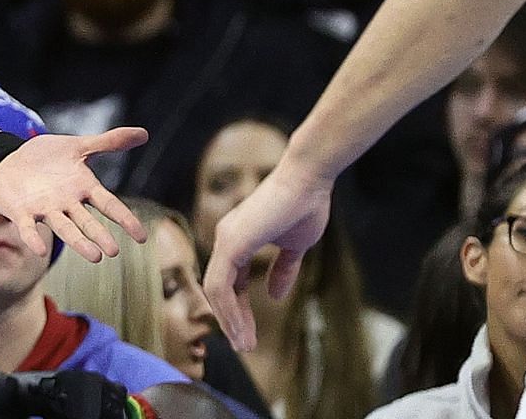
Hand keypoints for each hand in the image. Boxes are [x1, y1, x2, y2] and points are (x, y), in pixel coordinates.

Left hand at [0, 128, 149, 262]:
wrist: (8, 161)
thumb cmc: (47, 157)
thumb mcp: (79, 145)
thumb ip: (109, 142)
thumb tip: (145, 134)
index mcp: (83, 187)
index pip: (108, 204)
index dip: (125, 219)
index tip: (142, 237)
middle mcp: (67, 202)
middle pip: (86, 221)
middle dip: (99, 235)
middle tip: (112, 251)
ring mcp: (45, 209)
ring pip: (64, 228)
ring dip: (77, 242)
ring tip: (94, 257)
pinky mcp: (22, 212)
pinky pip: (28, 228)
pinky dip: (34, 238)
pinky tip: (40, 249)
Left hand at [202, 159, 332, 351]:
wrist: (309, 179)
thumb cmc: (305, 205)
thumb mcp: (294, 246)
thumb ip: (283, 269)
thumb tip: (274, 295)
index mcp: (238, 238)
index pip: (229, 282)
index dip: (238, 309)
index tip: (250, 333)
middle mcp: (226, 238)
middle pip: (218, 290)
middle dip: (231, 321)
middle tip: (245, 346)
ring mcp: (226, 239)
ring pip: (216, 291)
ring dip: (230, 321)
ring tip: (245, 344)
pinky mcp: (232, 242)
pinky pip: (221, 285)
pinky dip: (229, 310)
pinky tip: (242, 327)